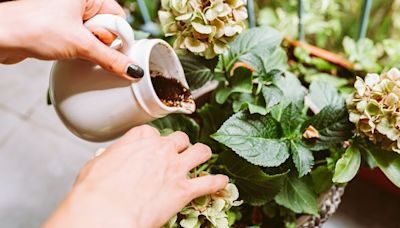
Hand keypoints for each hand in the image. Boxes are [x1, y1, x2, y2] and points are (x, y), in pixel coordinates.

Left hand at [0, 0, 142, 79]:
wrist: (1, 36)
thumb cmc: (31, 27)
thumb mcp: (80, 45)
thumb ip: (110, 58)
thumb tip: (132, 69)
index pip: (118, 17)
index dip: (117, 37)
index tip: (115, 51)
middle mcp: (78, 3)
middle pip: (107, 28)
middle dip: (100, 43)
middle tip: (86, 46)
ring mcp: (68, 15)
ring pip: (94, 38)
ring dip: (89, 49)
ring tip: (73, 49)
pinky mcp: (60, 29)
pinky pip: (81, 42)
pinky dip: (80, 51)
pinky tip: (70, 53)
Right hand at [43, 125, 227, 227]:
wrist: (106, 212)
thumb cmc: (96, 191)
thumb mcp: (97, 165)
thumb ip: (112, 157)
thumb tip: (112, 159)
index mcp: (140, 139)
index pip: (152, 133)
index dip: (153, 141)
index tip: (152, 148)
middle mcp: (161, 149)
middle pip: (179, 138)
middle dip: (179, 145)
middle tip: (177, 153)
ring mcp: (175, 168)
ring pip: (200, 151)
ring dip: (202, 154)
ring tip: (203, 156)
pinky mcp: (184, 190)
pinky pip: (209, 182)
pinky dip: (217, 182)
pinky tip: (221, 182)